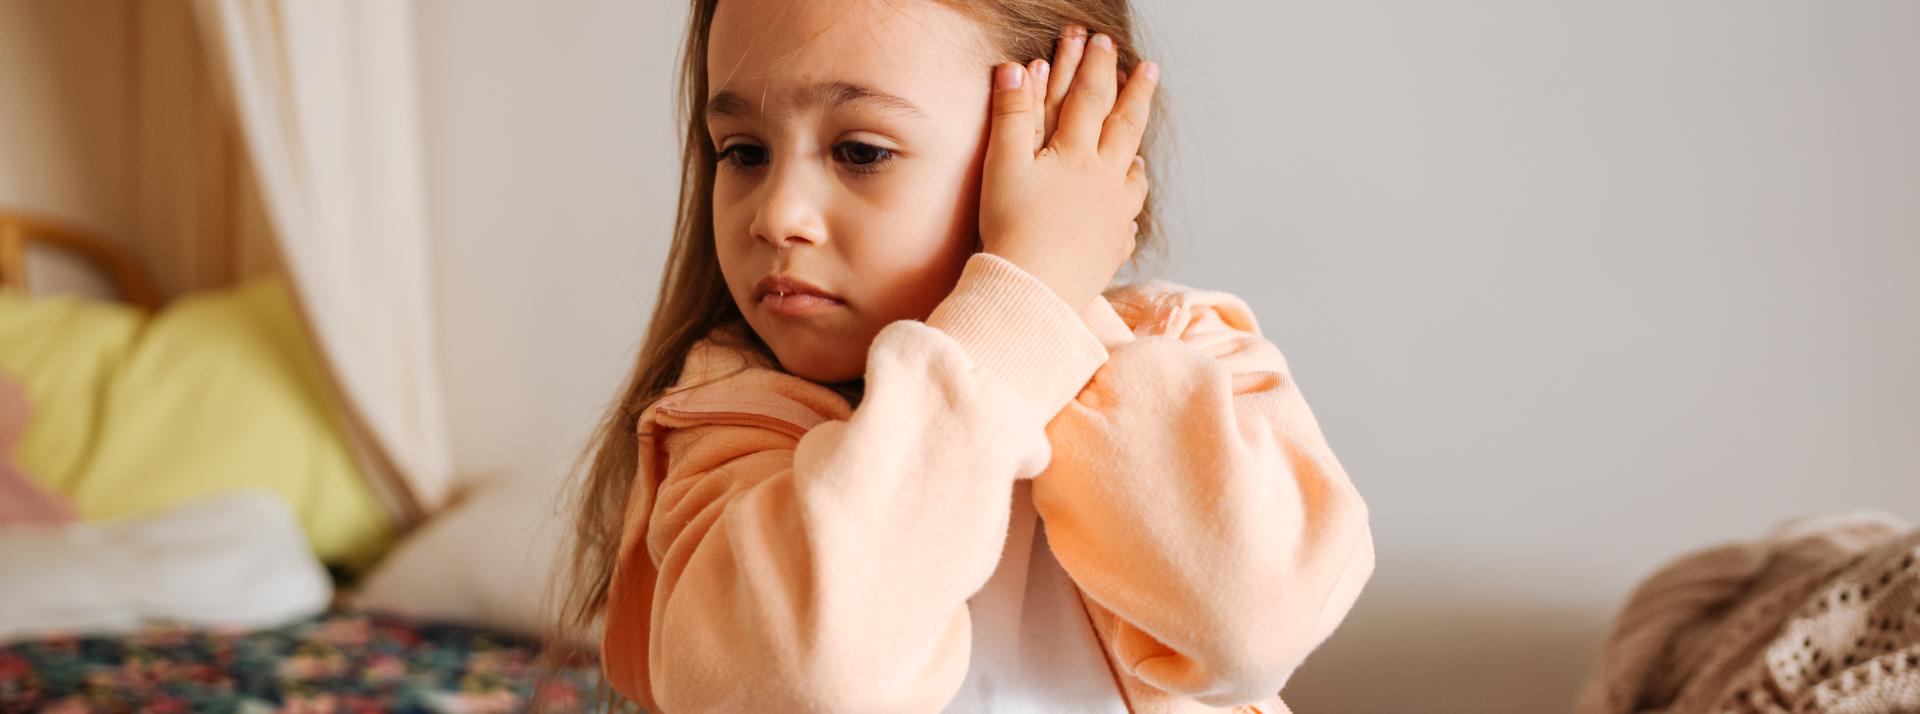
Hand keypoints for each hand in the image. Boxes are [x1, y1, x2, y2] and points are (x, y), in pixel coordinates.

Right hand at [979, 27, 1157, 311]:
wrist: (1035, 290)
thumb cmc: (1012, 228)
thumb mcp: (1003, 164)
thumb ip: (1012, 114)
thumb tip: (1019, 67)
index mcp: (1078, 154)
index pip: (1090, 98)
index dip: (1096, 66)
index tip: (1102, 41)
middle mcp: (1105, 180)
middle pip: (1126, 127)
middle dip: (1136, 93)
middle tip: (1150, 69)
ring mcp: (1114, 215)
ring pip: (1133, 176)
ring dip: (1134, 154)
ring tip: (1137, 150)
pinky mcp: (1112, 248)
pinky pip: (1128, 222)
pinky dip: (1128, 208)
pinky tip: (1125, 212)